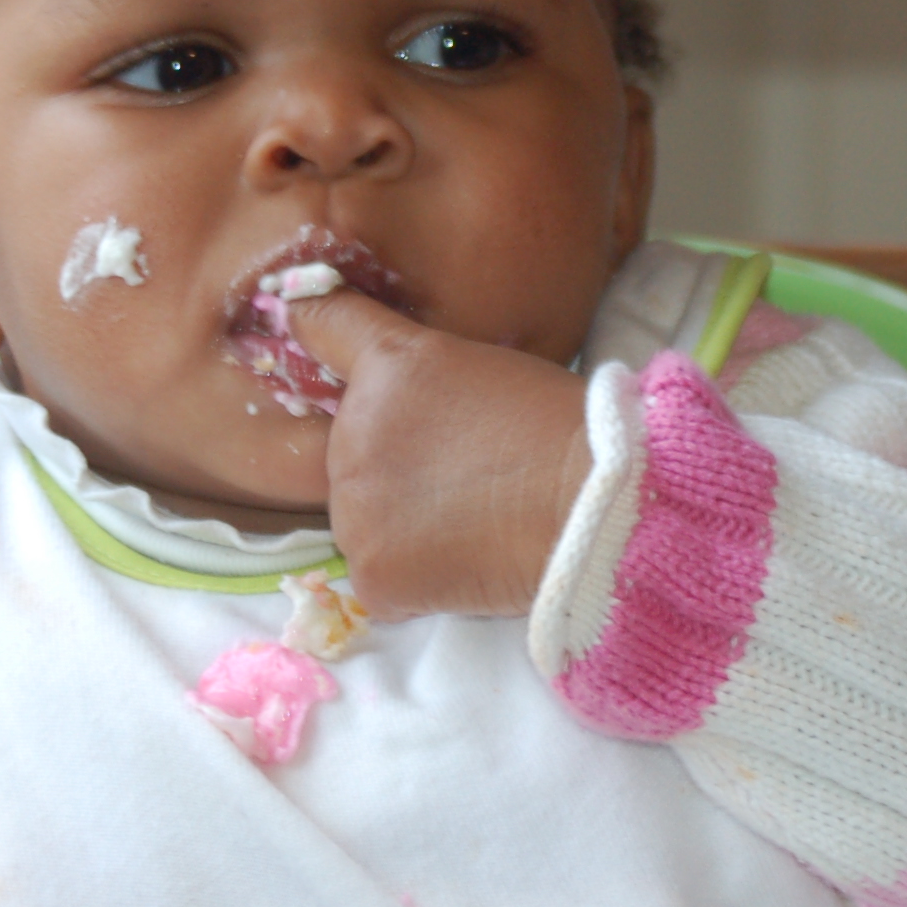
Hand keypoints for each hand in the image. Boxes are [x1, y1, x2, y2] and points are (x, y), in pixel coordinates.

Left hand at [282, 290, 590, 623]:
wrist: (593, 504)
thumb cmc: (562, 428)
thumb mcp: (487, 365)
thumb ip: (424, 376)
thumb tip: (400, 396)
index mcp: (385, 367)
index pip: (322, 327)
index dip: (317, 335)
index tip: (314, 338)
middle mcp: (351, 433)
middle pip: (348, 450)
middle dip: (391, 464)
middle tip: (463, 476)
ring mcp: (354, 509)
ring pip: (361, 518)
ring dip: (400, 524)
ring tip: (472, 522)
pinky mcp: (372, 574)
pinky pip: (379, 578)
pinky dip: (416, 579)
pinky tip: (466, 561)